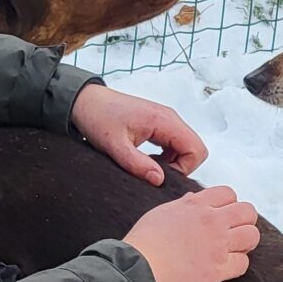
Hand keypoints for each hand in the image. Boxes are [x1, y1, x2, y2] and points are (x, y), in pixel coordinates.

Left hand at [71, 84, 207, 184]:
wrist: (86, 102)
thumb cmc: (98, 117)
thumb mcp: (114, 146)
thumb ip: (137, 163)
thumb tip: (159, 180)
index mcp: (164, 120)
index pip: (196, 149)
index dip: (184, 168)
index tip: (162, 176)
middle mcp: (169, 118)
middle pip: (195, 148)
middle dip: (181, 166)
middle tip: (155, 173)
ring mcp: (165, 120)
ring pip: (186, 147)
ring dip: (173, 162)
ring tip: (148, 165)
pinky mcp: (159, 125)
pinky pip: (174, 144)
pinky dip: (166, 156)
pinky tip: (147, 159)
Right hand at [124, 186, 259, 281]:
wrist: (138, 267)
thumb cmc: (144, 241)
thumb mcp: (161, 212)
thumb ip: (182, 205)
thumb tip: (193, 199)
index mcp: (196, 205)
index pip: (229, 193)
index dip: (229, 204)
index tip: (224, 214)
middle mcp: (211, 221)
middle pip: (247, 212)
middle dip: (244, 221)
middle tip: (235, 231)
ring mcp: (217, 245)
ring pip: (251, 236)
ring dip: (245, 242)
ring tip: (234, 249)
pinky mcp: (218, 269)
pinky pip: (243, 264)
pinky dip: (237, 265)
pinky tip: (226, 266)